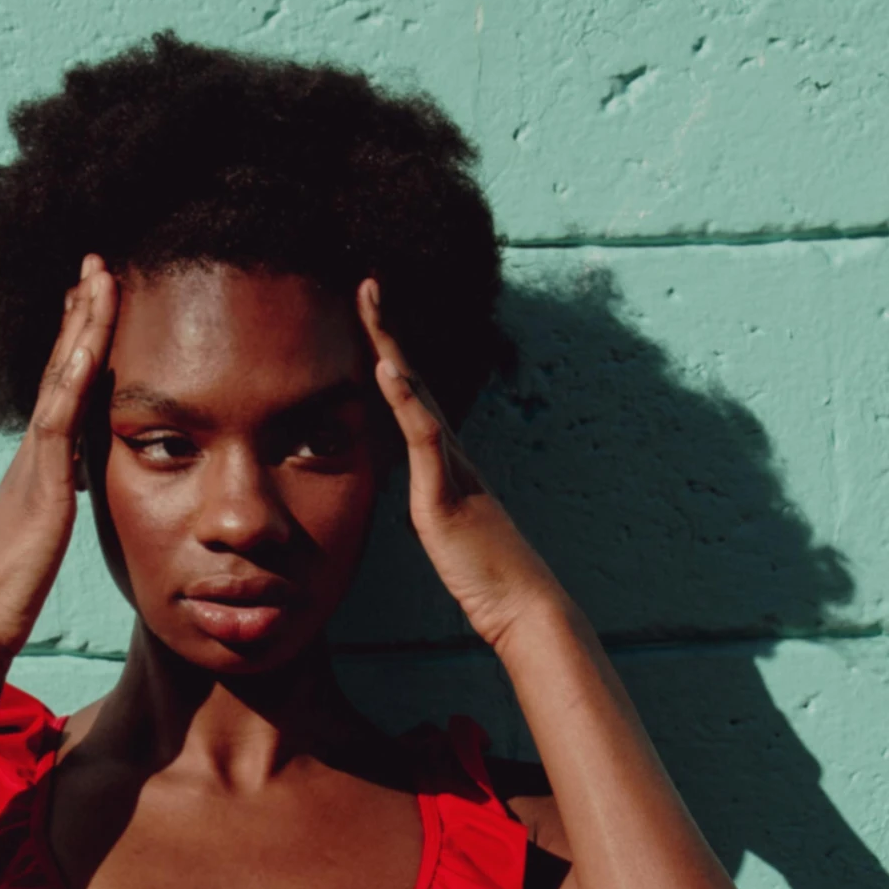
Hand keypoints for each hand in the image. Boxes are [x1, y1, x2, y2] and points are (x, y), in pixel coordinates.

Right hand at [0, 256, 118, 664]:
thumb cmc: (7, 592)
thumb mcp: (42, 536)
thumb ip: (55, 504)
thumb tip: (70, 492)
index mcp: (37, 464)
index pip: (62, 391)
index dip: (76, 343)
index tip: (92, 300)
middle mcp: (33, 452)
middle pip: (59, 368)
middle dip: (78, 314)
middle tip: (94, 263)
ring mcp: (34, 461)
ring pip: (61, 377)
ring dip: (81, 324)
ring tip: (98, 274)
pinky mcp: (42, 481)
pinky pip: (62, 415)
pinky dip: (77, 372)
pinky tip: (93, 337)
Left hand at [357, 279, 562, 651]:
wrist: (522, 606)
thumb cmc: (488, 578)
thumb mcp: (449, 536)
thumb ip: (436, 508)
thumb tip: (424, 502)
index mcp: (446, 465)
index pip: (412, 402)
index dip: (390, 360)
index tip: (369, 320)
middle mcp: (451, 455)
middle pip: (413, 381)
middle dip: (387, 331)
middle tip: (366, 283)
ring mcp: (450, 470)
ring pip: (417, 395)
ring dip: (391, 346)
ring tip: (369, 301)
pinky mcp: (444, 495)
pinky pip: (424, 440)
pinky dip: (406, 401)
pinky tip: (388, 367)